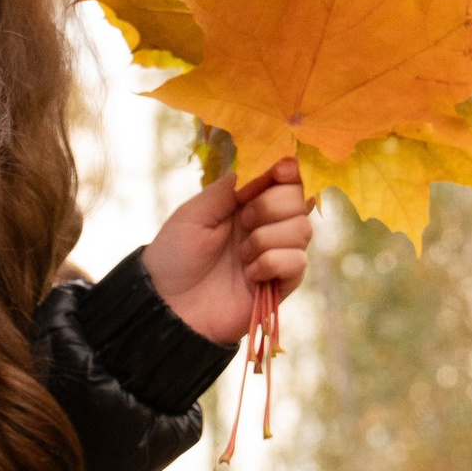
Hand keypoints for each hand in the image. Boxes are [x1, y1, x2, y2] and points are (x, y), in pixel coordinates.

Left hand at [138, 160, 310, 345]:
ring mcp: (276, 254)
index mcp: (247, 204)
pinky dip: (272, 263)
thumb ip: (230, 187)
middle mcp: (267, 226)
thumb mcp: (196, 212)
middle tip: (243, 220)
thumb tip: (270, 166)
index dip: (290, 171)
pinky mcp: (281, 284)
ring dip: (267, 238)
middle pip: (301, 200)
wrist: (168, 304)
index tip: (281, 170)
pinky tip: (249, 275)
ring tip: (240, 255)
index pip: (286, 179)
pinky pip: (298, 262)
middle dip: (273, 205)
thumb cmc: (175, 256)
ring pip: (303, 230)